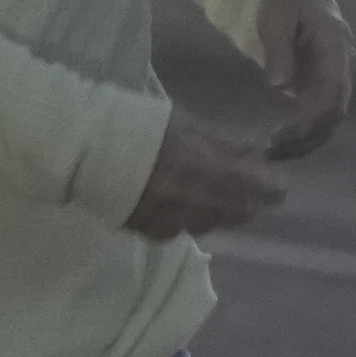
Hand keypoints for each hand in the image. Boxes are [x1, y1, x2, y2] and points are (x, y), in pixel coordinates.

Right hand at [125, 107, 285, 240]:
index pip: (266, 189)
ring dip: (213, 209)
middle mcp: (201, 205)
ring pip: (211, 223)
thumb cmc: (139, 124)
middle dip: (244, 198)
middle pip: (242, 212)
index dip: (271, 183)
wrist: (84, 148)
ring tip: (198, 188)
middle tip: (237, 180)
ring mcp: (175, 224)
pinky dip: (181, 217)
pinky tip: (169, 199)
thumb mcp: (188, 123)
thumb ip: (223, 143)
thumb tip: (255, 151)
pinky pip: (179, 229)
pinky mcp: (150, 233)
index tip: (271, 176)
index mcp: (214, 172)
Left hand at [256, 0, 355, 159]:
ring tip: (272, 153)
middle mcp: (343, 67)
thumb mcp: (277, 18)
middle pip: (335, 111)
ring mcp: (334, 78)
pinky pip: (318, 115)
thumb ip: (279, 49)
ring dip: (305, 140)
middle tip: (273, 151)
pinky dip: (301, 132)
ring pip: (329, 119)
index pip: (334, 90)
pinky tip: (278, 144)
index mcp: (337, 48)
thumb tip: (279, 86)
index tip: (287, 133)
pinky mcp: (322, 86)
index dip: (314, 116)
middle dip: (308, 136)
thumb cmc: (285, 0)